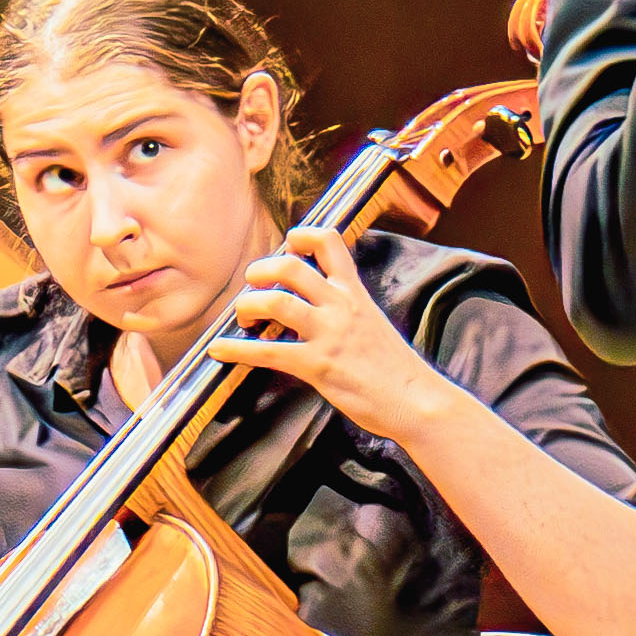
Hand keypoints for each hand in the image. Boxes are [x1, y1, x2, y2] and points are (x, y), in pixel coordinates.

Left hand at [208, 228, 450, 432]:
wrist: (417, 400)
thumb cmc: (394, 367)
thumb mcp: (372, 321)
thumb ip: (345, 306)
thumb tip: (315, 301)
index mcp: (354, 291)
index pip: (329, 242)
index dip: (301, 236)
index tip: (287, 247)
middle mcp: (340, 305)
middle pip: (290, 267)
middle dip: (260, 272)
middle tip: (253, 287)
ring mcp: (329, 334)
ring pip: (275, 302)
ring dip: (247, 306)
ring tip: (243, 318)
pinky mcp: (318, 365)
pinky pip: (267, 351)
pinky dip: (236, 349)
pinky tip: (219, 350)